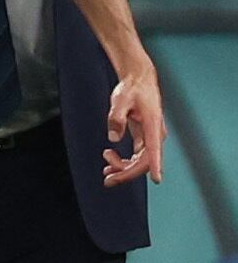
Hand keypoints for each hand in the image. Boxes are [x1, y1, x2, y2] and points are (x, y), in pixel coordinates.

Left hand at [101, 58, 166, 185]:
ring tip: (105, 172)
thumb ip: (116, 117)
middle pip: (145, 161)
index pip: (155, 149)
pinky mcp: (144, 137)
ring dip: (124, 169)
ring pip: (141, 161)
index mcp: (152, 125)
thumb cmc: (131, 88)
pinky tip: (109, 159)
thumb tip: (113, 138)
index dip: (156, 166)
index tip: (157, 180)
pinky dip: (125, 162)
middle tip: (107, 181)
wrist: (138, 80)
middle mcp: (155, 134)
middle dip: (128, 173)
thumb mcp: (120, 99)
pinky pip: (137, 156)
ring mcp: (150, 137)